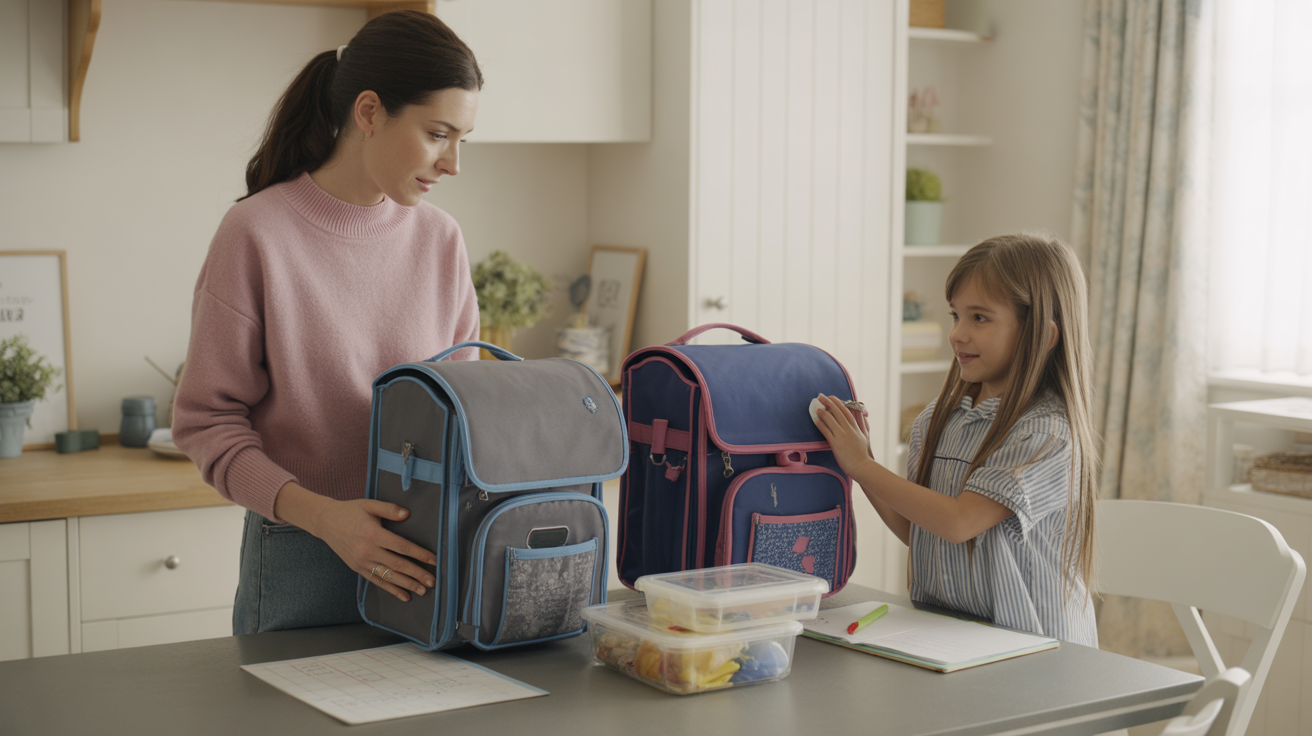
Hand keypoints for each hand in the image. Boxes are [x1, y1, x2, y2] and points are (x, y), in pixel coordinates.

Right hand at [312, 498, 437, 602]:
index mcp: (373, 534)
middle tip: (432, 582)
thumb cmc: (350, 511)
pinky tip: (404, 595)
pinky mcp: (357, 568)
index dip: (420, 554)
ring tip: (422, 591)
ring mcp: (362, 562)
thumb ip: (390, 509)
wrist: (325, 522)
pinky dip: (391, 590)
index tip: (434, 560)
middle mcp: (367, 551)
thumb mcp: (370, 504)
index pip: (402, 547)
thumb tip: (407, 514)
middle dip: (417, 574)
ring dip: (407, 585)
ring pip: (388, 576)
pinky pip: (377, 581)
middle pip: (397, 565)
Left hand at [812, 394, 874, 477]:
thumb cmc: (862, 454)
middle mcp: (849, 429)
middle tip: (821, 396)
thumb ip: (862, 425)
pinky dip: (821, 424)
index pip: (846, 411)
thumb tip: (861, 415)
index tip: (832, 397)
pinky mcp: (836, 444)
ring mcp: (843, 436)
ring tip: (816, 407)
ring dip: (823, 412)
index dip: (838, 403)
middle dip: (828, 403)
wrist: (862, 466)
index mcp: (856, 427)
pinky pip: (827, 431)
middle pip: (838, 412)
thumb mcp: (865, 436)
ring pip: (832, 420)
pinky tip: (816, 420)